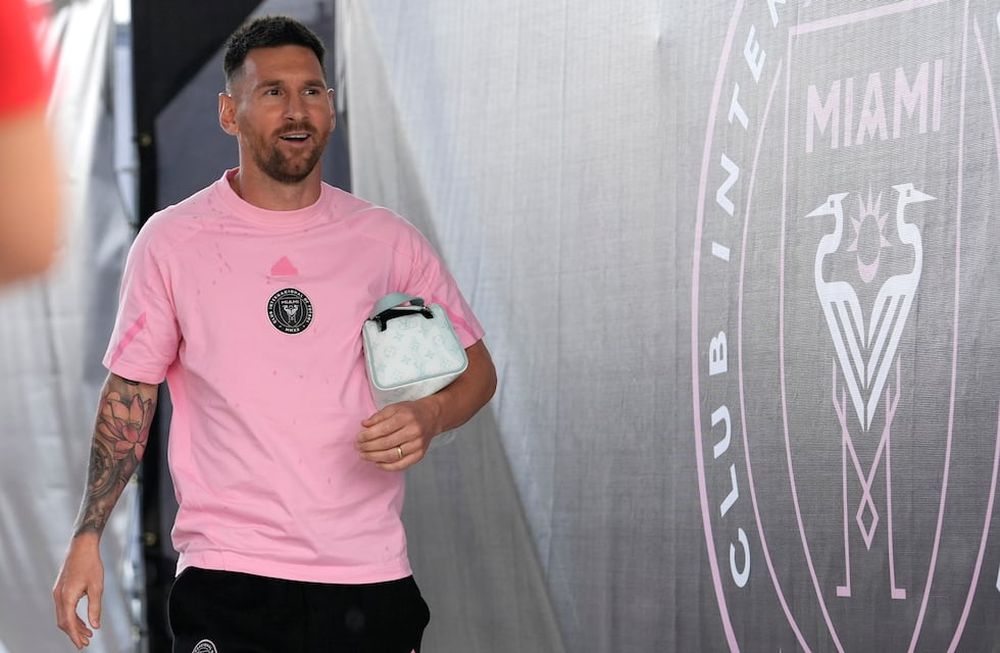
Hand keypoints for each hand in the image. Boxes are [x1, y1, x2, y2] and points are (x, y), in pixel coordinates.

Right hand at [53, 533, 103, 648]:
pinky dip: (72, 616)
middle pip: (64, 621)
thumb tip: (95, 626)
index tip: (83, 645)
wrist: (82, 546)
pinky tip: (82, 619)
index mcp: (66, 596)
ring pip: (63, 615)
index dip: (75, 635)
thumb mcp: (97, 587)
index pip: (68, 622)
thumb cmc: (91, 564)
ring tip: (87, 633)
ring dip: (74, 625)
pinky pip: (64, 607)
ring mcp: (58, 592)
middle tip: (86, 642)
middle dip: (74, 633)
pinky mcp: (60, 589)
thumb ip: (95, 607)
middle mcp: (58, 596)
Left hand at [356, 399, 442, 470]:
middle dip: (368, 447)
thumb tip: (364, 425)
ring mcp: (417, 445)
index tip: (358, 438)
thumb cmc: (410, 412)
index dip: (368, 436)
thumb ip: (378, 416)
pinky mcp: (420, 455)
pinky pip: (401, 465)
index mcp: (405, 417)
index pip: (382, 429)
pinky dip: (387, 466)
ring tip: (364, 456)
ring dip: (374, 457)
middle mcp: (413, 431)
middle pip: (386, 444)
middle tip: (358, 448)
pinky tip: (377, 463)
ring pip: (392, 455)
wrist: (431, 417)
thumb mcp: (394, 408)